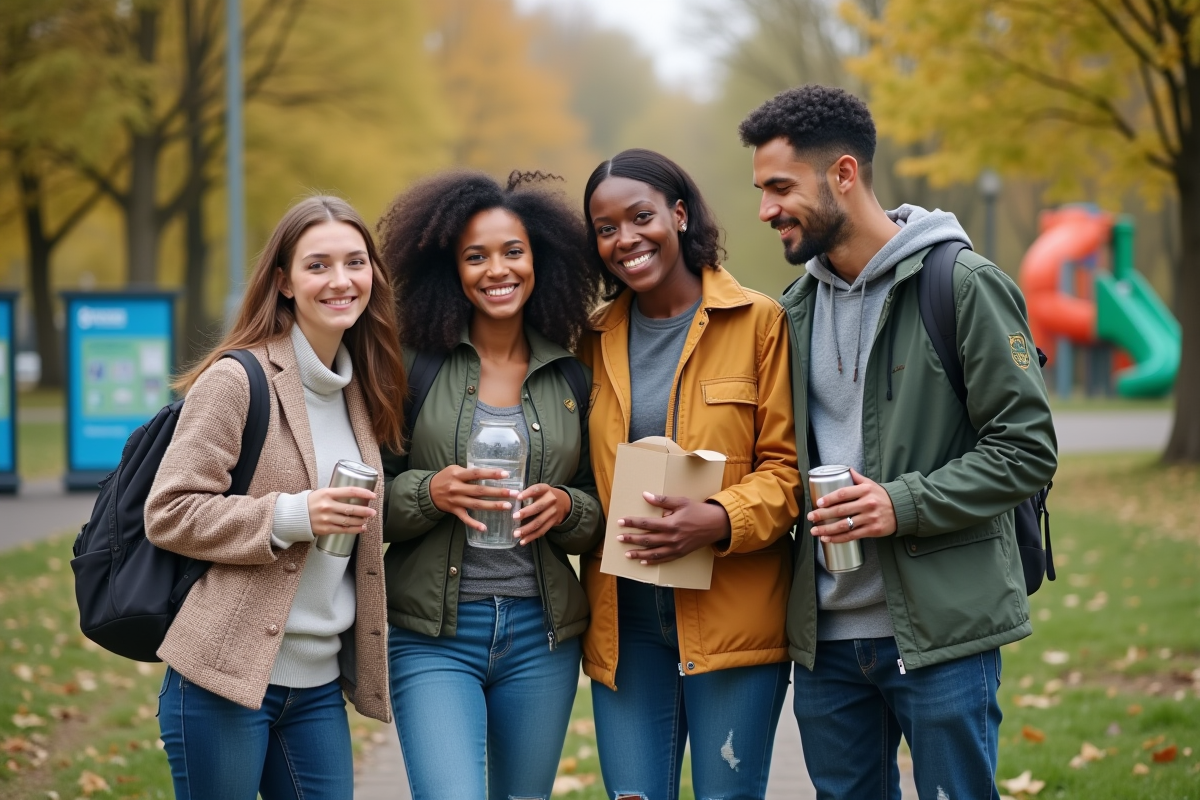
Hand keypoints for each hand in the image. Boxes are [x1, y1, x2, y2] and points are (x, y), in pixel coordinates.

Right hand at [308, 486, 375, 535]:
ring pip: (349, 521)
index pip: (350, 491)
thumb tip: (356, 495)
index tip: (372, 495)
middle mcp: (327, 506)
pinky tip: (361, 528)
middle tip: (372, 512)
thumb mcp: (322, 493)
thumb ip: (337, 494)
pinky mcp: (325, 529)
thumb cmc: (311, 502)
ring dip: (361, 521)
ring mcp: (326, 518)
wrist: (294, 515)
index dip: (364, 493)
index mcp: (327, 493)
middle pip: (351, 508)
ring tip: (367, 520)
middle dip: (365, 511)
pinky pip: (343, 530)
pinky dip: (354, 530)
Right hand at [429, 466, 516, 532]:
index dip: (491, 474)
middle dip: (498, 492)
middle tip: (514, 493)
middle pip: (480, 491)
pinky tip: (484, 528)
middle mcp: (457, 488)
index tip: (506, 474)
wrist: (427, 492)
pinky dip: (474, 524)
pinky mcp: (454, 511)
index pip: (477, 473)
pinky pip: (465, 519)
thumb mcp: (453, 469)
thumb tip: (487, 472)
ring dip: (492, 506)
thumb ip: (468, 471)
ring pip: (476, 505)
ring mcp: (456, 501)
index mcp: (457, 475)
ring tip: (508, 506)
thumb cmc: (444, 478)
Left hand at [511, 484, 570, 545]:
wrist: (565, 502)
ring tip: (516, 534)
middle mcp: (551, 501)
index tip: (518, 497)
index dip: (528, 493)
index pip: (537, 490)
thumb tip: (512, 495)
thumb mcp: (540, 490)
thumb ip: (527, 493)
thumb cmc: (546, 495)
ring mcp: (553, 513)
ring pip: (539, 522)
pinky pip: (541, 531)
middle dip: (526, 513)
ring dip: (527, 529)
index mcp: (546, 490)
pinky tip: (523, 541)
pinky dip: (531, 537)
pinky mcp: (553, 523)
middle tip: (514, 517)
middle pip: (538, 507)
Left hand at [616, 492, 730, 563]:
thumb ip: (662, 500)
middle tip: (619, 538)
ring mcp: (676, 548)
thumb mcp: (681, 501)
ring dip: (638, 554)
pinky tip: (643, 562)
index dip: (632, 523)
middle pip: (647, 540)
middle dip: (631, 539)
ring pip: (653, 553)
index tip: (620, 522)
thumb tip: (645, 495)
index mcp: (671, 523)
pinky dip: (652, 561)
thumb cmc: (698, 511)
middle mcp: (672, 538)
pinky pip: (663, 559)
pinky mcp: (680, 553)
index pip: (646, 524)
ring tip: (627, 554)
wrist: (716, 525)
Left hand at [807, 468, 895, 542]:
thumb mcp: (870, 484)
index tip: (818, 503)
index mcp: (865, 490)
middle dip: (823, 515)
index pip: (843, 493)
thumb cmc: (882, 496)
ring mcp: (870, 518)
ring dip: (827, 529)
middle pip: (841, 510)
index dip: (829, 498)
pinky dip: (838, 539)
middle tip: (810, 517)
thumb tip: (844, 468)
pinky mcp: (872, 530)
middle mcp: (867, 504)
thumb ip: (856, 477)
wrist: (902, 509)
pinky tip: (827, 539)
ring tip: (814, 531)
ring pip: (845, 525)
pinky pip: (852, 536)